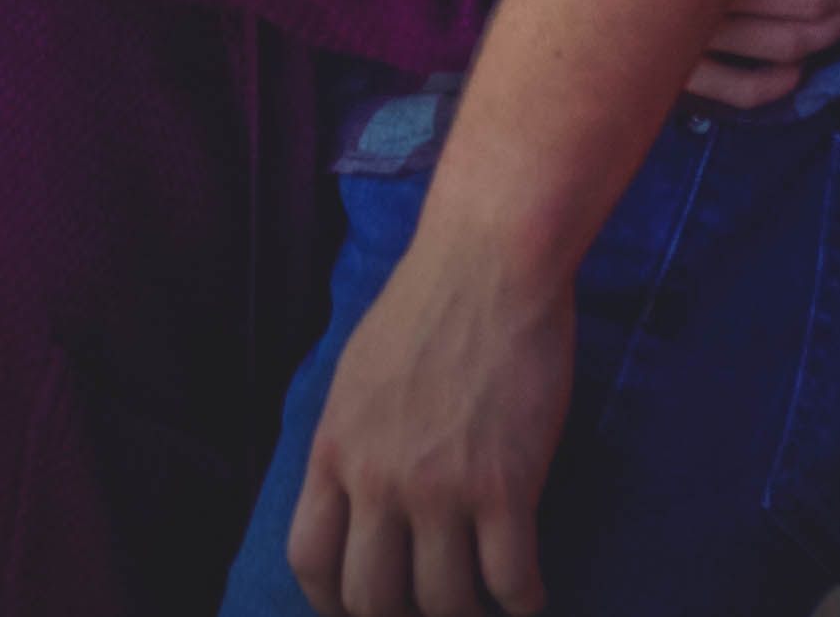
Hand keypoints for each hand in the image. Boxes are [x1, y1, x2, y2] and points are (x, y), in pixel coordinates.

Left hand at [287, 221, 571, 616]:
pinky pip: (511, 582)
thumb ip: (350, 443)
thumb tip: (352, 504)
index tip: (359, 609)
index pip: (310, 560)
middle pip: (373, 601)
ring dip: (466, 612)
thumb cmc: (427, 303)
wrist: (489, 259)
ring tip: (483, 598)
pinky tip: (529, 593)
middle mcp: (378, 478)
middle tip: (427, 606)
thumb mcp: (357, 373)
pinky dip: (523, 602)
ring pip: (445, 604)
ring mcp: (441, 486)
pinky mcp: (506, 485)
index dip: (333, 603)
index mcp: (335, 447)